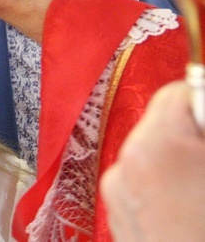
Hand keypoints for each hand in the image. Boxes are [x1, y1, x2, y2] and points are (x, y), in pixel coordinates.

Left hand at [101, 81, 204, 239]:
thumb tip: (203, 108)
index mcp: (154, 149)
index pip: (179, 93)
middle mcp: (124, 167)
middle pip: (165, 125)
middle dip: (198, 137)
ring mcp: (118, 197)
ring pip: (156, 156)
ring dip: (186, 165)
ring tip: (202, 198)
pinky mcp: (121, 220)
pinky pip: (146, 185)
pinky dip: (172, 190)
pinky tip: (194, 216)